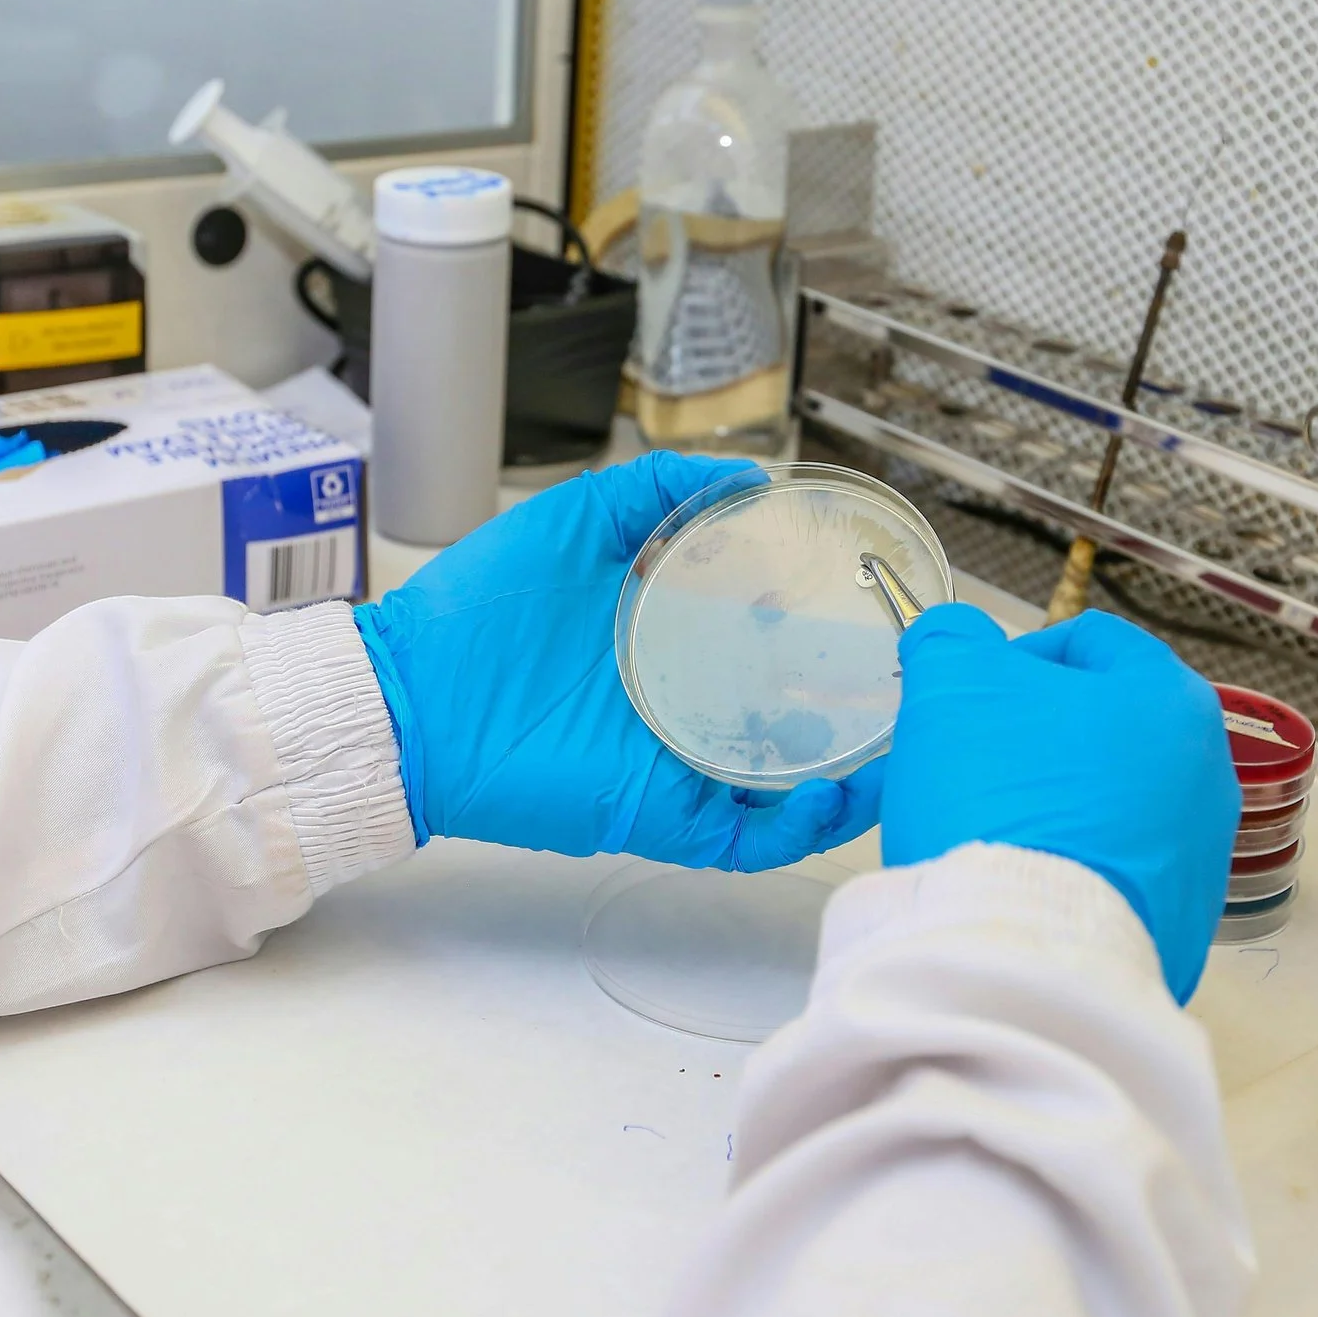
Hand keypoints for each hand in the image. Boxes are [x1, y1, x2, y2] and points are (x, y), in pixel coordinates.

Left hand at [354, 452, 883, 869]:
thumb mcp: (580, 521)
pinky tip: (834, 793)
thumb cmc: (477, 612)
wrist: (407, 692)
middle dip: (859, 716)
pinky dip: (798, 828)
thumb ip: (658, 490)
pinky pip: (744, 837)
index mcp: (672, 643)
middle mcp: (683, 708)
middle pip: (792, 722)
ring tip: (903, 754)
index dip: (827, 639)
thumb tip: (745, 479)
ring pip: (785, 790)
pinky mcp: (657, 811)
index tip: (872, 616)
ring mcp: (674, 763)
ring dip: (851, 780)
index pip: (768, 649)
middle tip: (910, 692)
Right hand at [882, 605, 1239, 1001]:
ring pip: (1095, 806)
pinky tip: (1007, 885)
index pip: (1087, 642)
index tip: (963, 698)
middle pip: (1092, 731)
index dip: (1011, 657)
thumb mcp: (952, 683)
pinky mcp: (1174, 928)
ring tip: (970, 832)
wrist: (1030, 951)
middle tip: (955, 767)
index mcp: (1169, 699)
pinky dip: (1056, 871)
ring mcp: (1196, 859)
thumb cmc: (1001, 795)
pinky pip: (1103, 876)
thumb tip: (951, 636)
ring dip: (1033, 806)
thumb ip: (951, 641)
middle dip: (1016, 741)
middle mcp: (1203, 775)